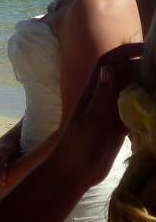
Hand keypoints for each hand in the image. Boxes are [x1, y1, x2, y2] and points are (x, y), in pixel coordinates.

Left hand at [57, 42, 141, 184]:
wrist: (73, 173)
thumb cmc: (78, 146)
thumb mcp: (92, 120)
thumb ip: (102, 96)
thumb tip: (109, 68)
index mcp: (93, 92)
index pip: (109, 62)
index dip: (127, 51)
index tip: (149, 47)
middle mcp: (102, 97)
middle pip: (123, 73)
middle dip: (142, 65)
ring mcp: (110, 112)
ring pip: (131, 90)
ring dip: (146, 83)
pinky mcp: (117, 126)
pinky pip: (134, 109)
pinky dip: (146, 104)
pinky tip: (155, 104)